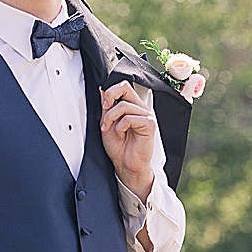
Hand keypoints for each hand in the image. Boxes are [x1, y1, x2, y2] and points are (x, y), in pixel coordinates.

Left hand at [99, 80, 157, 195]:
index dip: (110, 91)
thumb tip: (102, 90)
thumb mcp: (107, 123)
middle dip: (110, 96)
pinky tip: (121, 134)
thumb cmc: (119, 148)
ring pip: (123, 105)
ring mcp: (146, 115)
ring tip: (110, 130)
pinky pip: (130, 118)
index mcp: (131, 106)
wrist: (125, 165)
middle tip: (105, 109)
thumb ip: (106, 107)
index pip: (123, 86)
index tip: (103, 104)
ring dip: (111, 118)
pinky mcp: (149, 124)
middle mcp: (139, 108)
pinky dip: (121, 126)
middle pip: (125, 87)